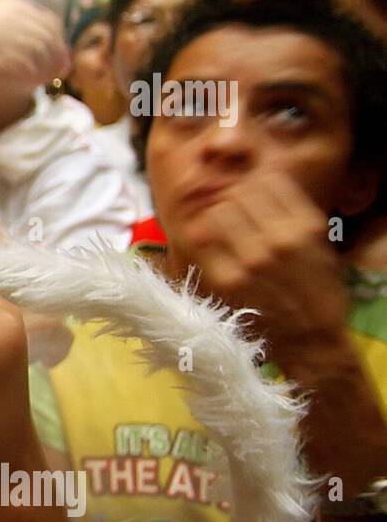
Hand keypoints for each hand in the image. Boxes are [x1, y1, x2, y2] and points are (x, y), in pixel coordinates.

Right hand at [0, 0, 68, 144]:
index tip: (60, 52)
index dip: (58, 39)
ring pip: (41, 54)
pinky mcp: (1, 55)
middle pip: (49, 39)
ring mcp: (9, 37)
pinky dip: (33, 75)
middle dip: (58, 56)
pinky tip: (32, 82)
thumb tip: (12, 7)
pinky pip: (27, 67)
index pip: (49, 22)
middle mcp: (16, 20)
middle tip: (60, 71)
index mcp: (13, 6)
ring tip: (46, 79)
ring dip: (47, 67)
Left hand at [179, 172, 348, 357]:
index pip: (267, 182)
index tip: (254, 200)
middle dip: (235, 203)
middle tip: (237, 219)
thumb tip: (257, 183)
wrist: (312, 339)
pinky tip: (213, 248)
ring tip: (226, 233)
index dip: (257, 188)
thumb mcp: (320, 244)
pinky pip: (202, 242)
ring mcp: (252, 261)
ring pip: (217, 213)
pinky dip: (204, 240)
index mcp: (306, 227)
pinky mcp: (227, 280)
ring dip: (218, 220)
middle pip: (238, 194)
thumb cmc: (317, 289)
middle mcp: (280, 239)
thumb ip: (293, 214)